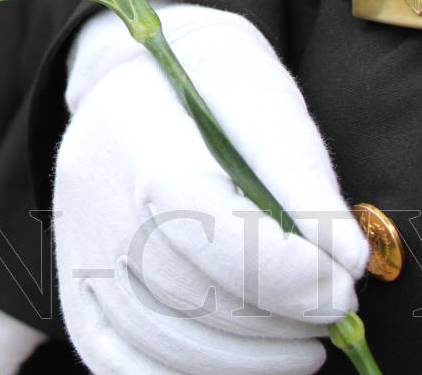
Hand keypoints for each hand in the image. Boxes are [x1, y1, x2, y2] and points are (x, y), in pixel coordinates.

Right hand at [53, 3, 368, 374]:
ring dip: (244, 359)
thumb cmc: (210, 82)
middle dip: (275, 316)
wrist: (131, 74)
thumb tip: (346, 260)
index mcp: (143, 136)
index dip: (283, 271)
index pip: (205, 225)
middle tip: (335, 310)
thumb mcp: (266, 98)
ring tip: (303, 341)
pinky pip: (116, 359)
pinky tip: (242, 363)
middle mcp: (96, 199)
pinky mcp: (75, 286)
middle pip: (183, 290)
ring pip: (155, 338)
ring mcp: (78, 249)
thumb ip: (304, 180)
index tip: (343, 285)